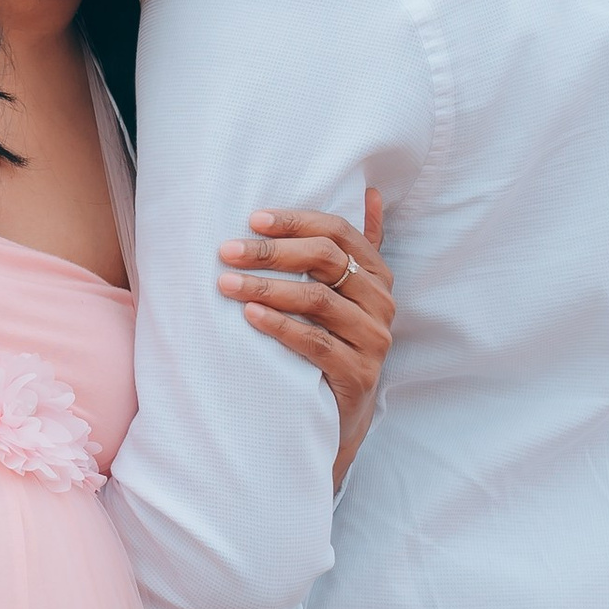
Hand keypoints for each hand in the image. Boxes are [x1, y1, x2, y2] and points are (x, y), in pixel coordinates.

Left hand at [218, 190, 393, 486]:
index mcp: (376, 275)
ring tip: (226, 284)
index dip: (296, 222)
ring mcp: (373, 340)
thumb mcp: (344, 295)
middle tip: (226, 251)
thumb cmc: (333, 344)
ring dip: (267, 289)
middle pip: (327, 262)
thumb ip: (353, 248)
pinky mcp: (358, 375)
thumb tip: (373, 191)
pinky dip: (280, 327)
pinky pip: (315, 343)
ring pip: (318, 301)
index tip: (252, 220)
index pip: (339, 232)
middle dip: (272, 253)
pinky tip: (249, 317)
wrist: (338, 417)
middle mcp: (381, 304)